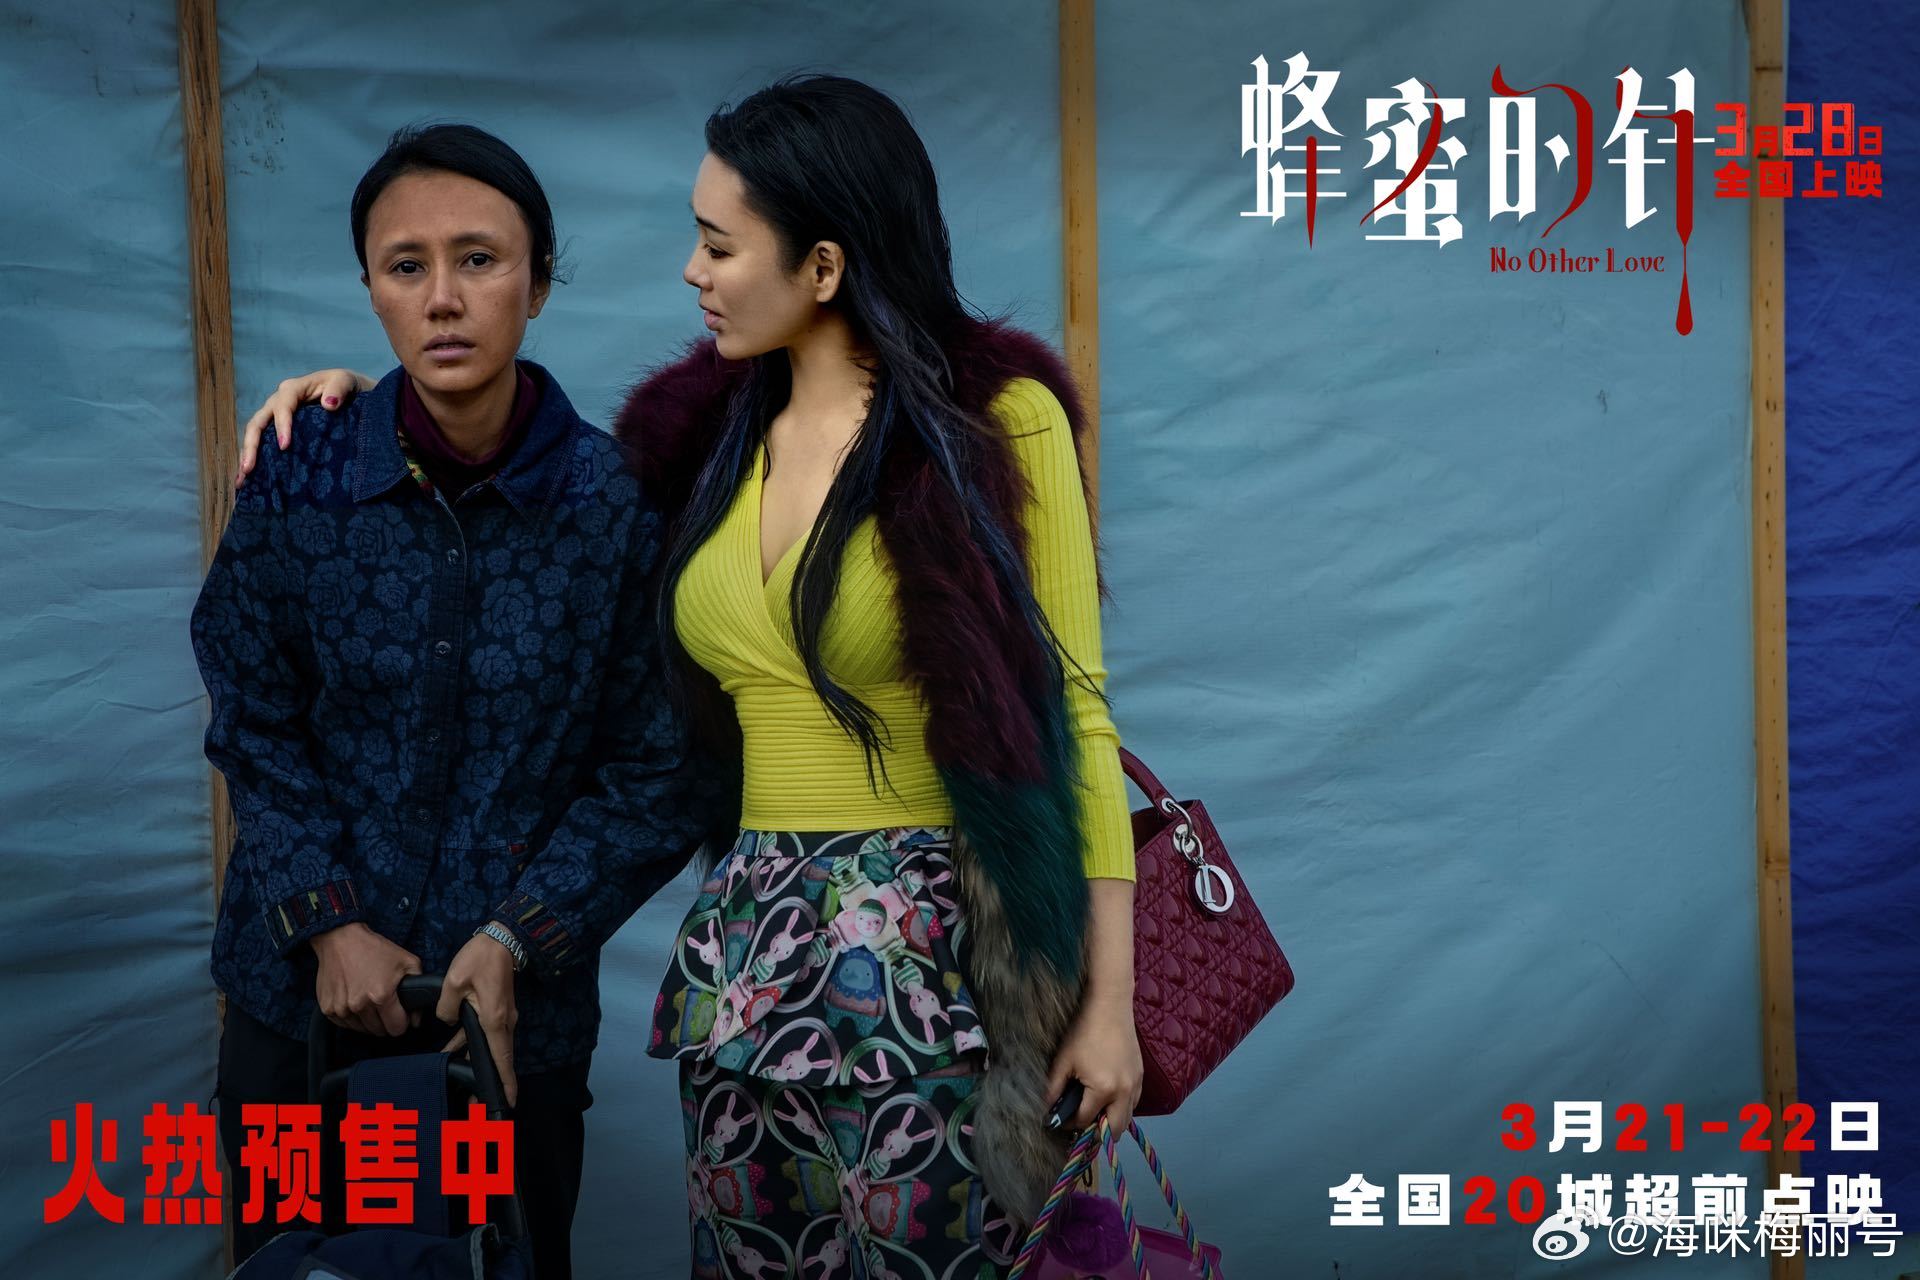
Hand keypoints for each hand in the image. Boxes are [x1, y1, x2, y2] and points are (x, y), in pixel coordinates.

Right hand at [235, 369, 373, 485]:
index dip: (281, 425)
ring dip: (247, 454)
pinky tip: (247, 476)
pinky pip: (262, 442)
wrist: (347, 392)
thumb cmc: (345, 386)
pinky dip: (255, 457)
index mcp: (293, 389)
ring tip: (243, 477)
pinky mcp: (278, 428)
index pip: (282, 406)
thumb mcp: (345, 381)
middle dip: (251, 444)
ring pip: (255, 434)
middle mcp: (278, 402)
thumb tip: (329, 404)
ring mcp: (275, 416)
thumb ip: (339, 389)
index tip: (284, 446)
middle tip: (249, 468)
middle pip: (258, 422)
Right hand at [311, 922, 422, 1036]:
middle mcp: (359, 1006)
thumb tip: (416, 1020)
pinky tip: (355, 999)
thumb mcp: (407, 961)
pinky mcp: (328, 1008)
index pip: (396, 1029)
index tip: (400, 1013)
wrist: (340, 938)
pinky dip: (352, 1017)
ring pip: (362, 1030)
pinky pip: (345, 1024)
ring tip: (369, 999)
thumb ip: (419, 989)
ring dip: (368, 1020)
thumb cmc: (375, 949)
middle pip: (379, 1031)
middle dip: (386, 1021)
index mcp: (381, 996)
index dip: (402, 1022)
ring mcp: (341, 1009)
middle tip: (385, 1004)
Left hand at [437, 932, 519, 1108]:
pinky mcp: (499, 1011)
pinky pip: (487, 1035)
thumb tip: (447, 1021)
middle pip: (500, 1059)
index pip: (500, 1058)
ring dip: (479, 1063)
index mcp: (493, 1019)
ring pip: (492, 1048)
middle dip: (492, 1082)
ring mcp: (503, 1017)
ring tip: (466, 1083)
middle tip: (480, 1106)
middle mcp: (503, 1023)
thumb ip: (446, 1009)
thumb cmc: (479, 959)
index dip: (504, 1082)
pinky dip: (473, 1045)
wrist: (502, 940)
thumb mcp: (454, 982)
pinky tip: (452, 1050)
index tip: (507, 1104)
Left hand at [1045, 987, 1143, 1137]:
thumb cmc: (1084, 1030)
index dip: (1070, 1124)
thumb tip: (1045, 1111)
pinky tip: (1106, 1099)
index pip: (1085, 1121)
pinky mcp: (1141, 1076)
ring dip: (1111, 1122)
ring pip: (1127, 1119)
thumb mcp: (1064, 1060)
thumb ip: (1053, 1089)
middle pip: (1114, 1130)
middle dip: (1096, 1134)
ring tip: (1092, 1113)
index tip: (1060, 1120)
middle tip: (1079, 1126)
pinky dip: (1121, 1109)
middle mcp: (1124, 1092)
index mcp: (1104, 1089)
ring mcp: (1136, 1084)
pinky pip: (1133, 1104)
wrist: (1110, 1005)